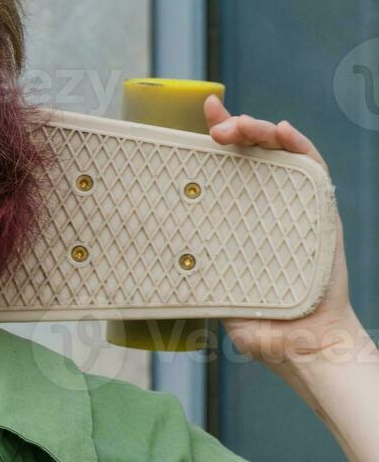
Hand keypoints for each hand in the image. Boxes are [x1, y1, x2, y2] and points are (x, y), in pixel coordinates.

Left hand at [203, 95, 366, 378]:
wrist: (300, 344)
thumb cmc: (256, 321)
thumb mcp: (212, 289)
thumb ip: (189, 273)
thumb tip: (140, 264)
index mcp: (238, 216)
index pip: (225, 168)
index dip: (213, 138)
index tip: (197, 116)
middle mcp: (268, 204)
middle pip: (252, 151)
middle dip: (233, 128)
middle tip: (213, 127)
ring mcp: (296, 205)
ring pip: (280, 152)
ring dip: (260, 130)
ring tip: (236, 125)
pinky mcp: (322, 212)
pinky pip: (314, 170)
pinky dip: (300, 145)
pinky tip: (283, 130)